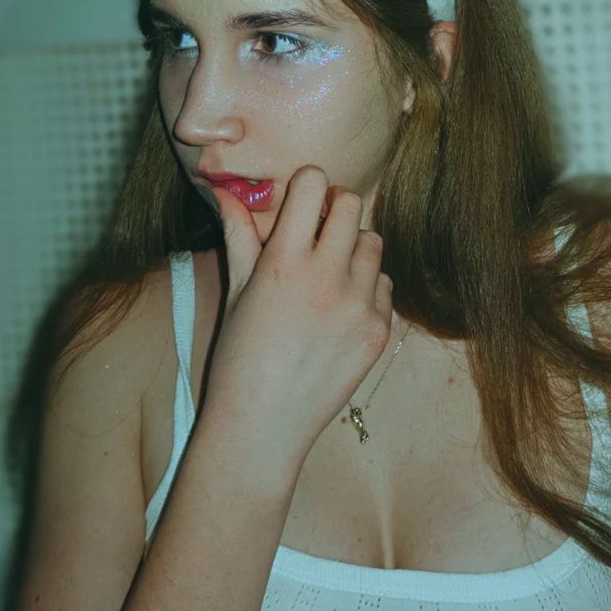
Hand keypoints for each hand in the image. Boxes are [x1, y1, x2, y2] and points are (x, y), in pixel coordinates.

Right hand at [201, 165, 394, 464]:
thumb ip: (239, 236)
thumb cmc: (239, 358)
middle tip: (320, 231)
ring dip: (354, 249)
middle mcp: (327, 278)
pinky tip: (341, 310)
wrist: (263, 426)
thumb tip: (225, 192)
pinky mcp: (379, 333)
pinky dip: (368, 289)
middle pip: (353, 204)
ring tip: (330, 274)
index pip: (315, 184)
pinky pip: (385, 287)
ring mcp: (359, 307)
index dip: (307, 185)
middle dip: (336, 208)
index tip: (301, 202)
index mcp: (284, 262)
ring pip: (374, 244)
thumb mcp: (235, 292)